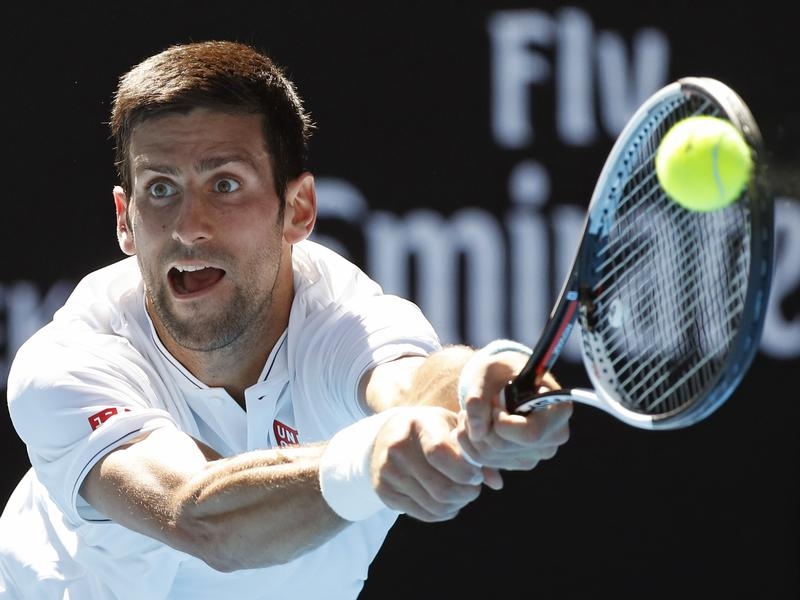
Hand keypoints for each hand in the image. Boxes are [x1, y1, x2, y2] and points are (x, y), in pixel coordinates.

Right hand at [370, 406, 485, 522]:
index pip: (439, 453)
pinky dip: (442, 513)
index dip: (464, 471)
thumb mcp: (450, 427)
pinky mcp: (384, 492)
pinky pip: (422, 514)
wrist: (386, 434)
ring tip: (462, 496)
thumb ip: (474, 451)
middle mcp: (397, 448)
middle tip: (474, 489)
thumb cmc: (429, 429)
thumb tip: (496, 483)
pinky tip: (448, 503)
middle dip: (466, 494)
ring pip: (433, 505)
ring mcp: (387, 471)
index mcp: (418, 424)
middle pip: (440, 487)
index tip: (476, 475)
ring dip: (456, 505)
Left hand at [453, 350, 571, 486]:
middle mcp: (554, 436)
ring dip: (470, 434)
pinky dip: (471, 444)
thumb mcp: (487, 371)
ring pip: (491, 456)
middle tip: (472, 406)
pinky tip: (474, 425)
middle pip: (504, 447)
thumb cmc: (500, 370)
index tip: (493, 405)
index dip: (502, 423)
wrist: (502, 380)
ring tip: (470, 413)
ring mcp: (538, 453)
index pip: (530, 433)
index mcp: (559, 409)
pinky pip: (486, 462)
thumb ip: (477, 396)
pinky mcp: (520, 462)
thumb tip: (477, 431)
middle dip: (479, 426)